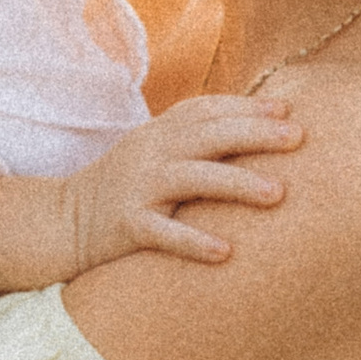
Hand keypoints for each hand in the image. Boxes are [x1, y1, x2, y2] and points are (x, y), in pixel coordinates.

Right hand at [62, 92, 302, 270]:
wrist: (63, 222)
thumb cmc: (126, 188)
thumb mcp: (155, 152)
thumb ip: (195, 139)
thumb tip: (259, 129)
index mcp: (160, 132)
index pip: (207, 110)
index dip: (247, 107)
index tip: (288, 109)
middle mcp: (151, 152)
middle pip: (208, 135)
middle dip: (255, 133)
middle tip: (298, 137)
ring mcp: (138, 187)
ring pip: (192, 178)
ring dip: (237, 183)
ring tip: (278, 194)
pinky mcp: (127, 225)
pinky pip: (164, 233)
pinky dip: (194, 242)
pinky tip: (226, 252)